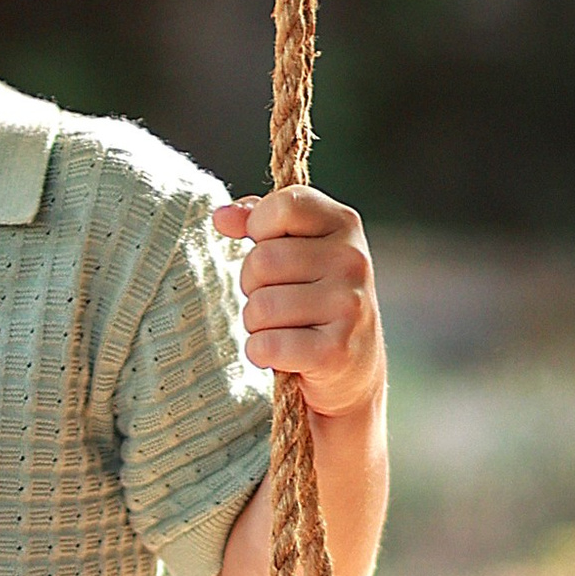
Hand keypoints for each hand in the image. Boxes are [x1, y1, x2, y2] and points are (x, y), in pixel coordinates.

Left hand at [211, 183, 382, 416]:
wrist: (352, 368)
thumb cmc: (313, 300)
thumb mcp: (297, 249)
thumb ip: (259, 222)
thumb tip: (221, 216)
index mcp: (344, 224)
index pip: (282, 207)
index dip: (259, 229)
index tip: (269, 249)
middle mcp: (352, 260)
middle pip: (261, 261)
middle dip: (252, 286)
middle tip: (276, 301)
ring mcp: (348, 306)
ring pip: (260, 307)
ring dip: (256, 324)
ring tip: (282, 328)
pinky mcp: (335, 351)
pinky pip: (266, 345)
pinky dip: (261, 353)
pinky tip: (284, 354)